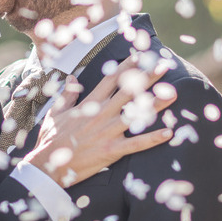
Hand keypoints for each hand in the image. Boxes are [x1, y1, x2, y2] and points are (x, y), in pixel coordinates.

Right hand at [24, 55, 176, 186]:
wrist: (47, 165)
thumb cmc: (51, 140)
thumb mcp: (56, 112)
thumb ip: (67, 94)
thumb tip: (73, 78)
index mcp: (90, 104)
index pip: (111, 80)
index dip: (127, 66)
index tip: (141, 55)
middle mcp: (102, 114)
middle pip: (129, 92)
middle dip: (148, 78)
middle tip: (164, 66)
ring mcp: (108, 132)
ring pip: (136, 114)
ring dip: (156, 104)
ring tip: (173, 93)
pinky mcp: (111, 150)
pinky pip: (136, 144)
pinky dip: (152, 139)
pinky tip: (169, 132)